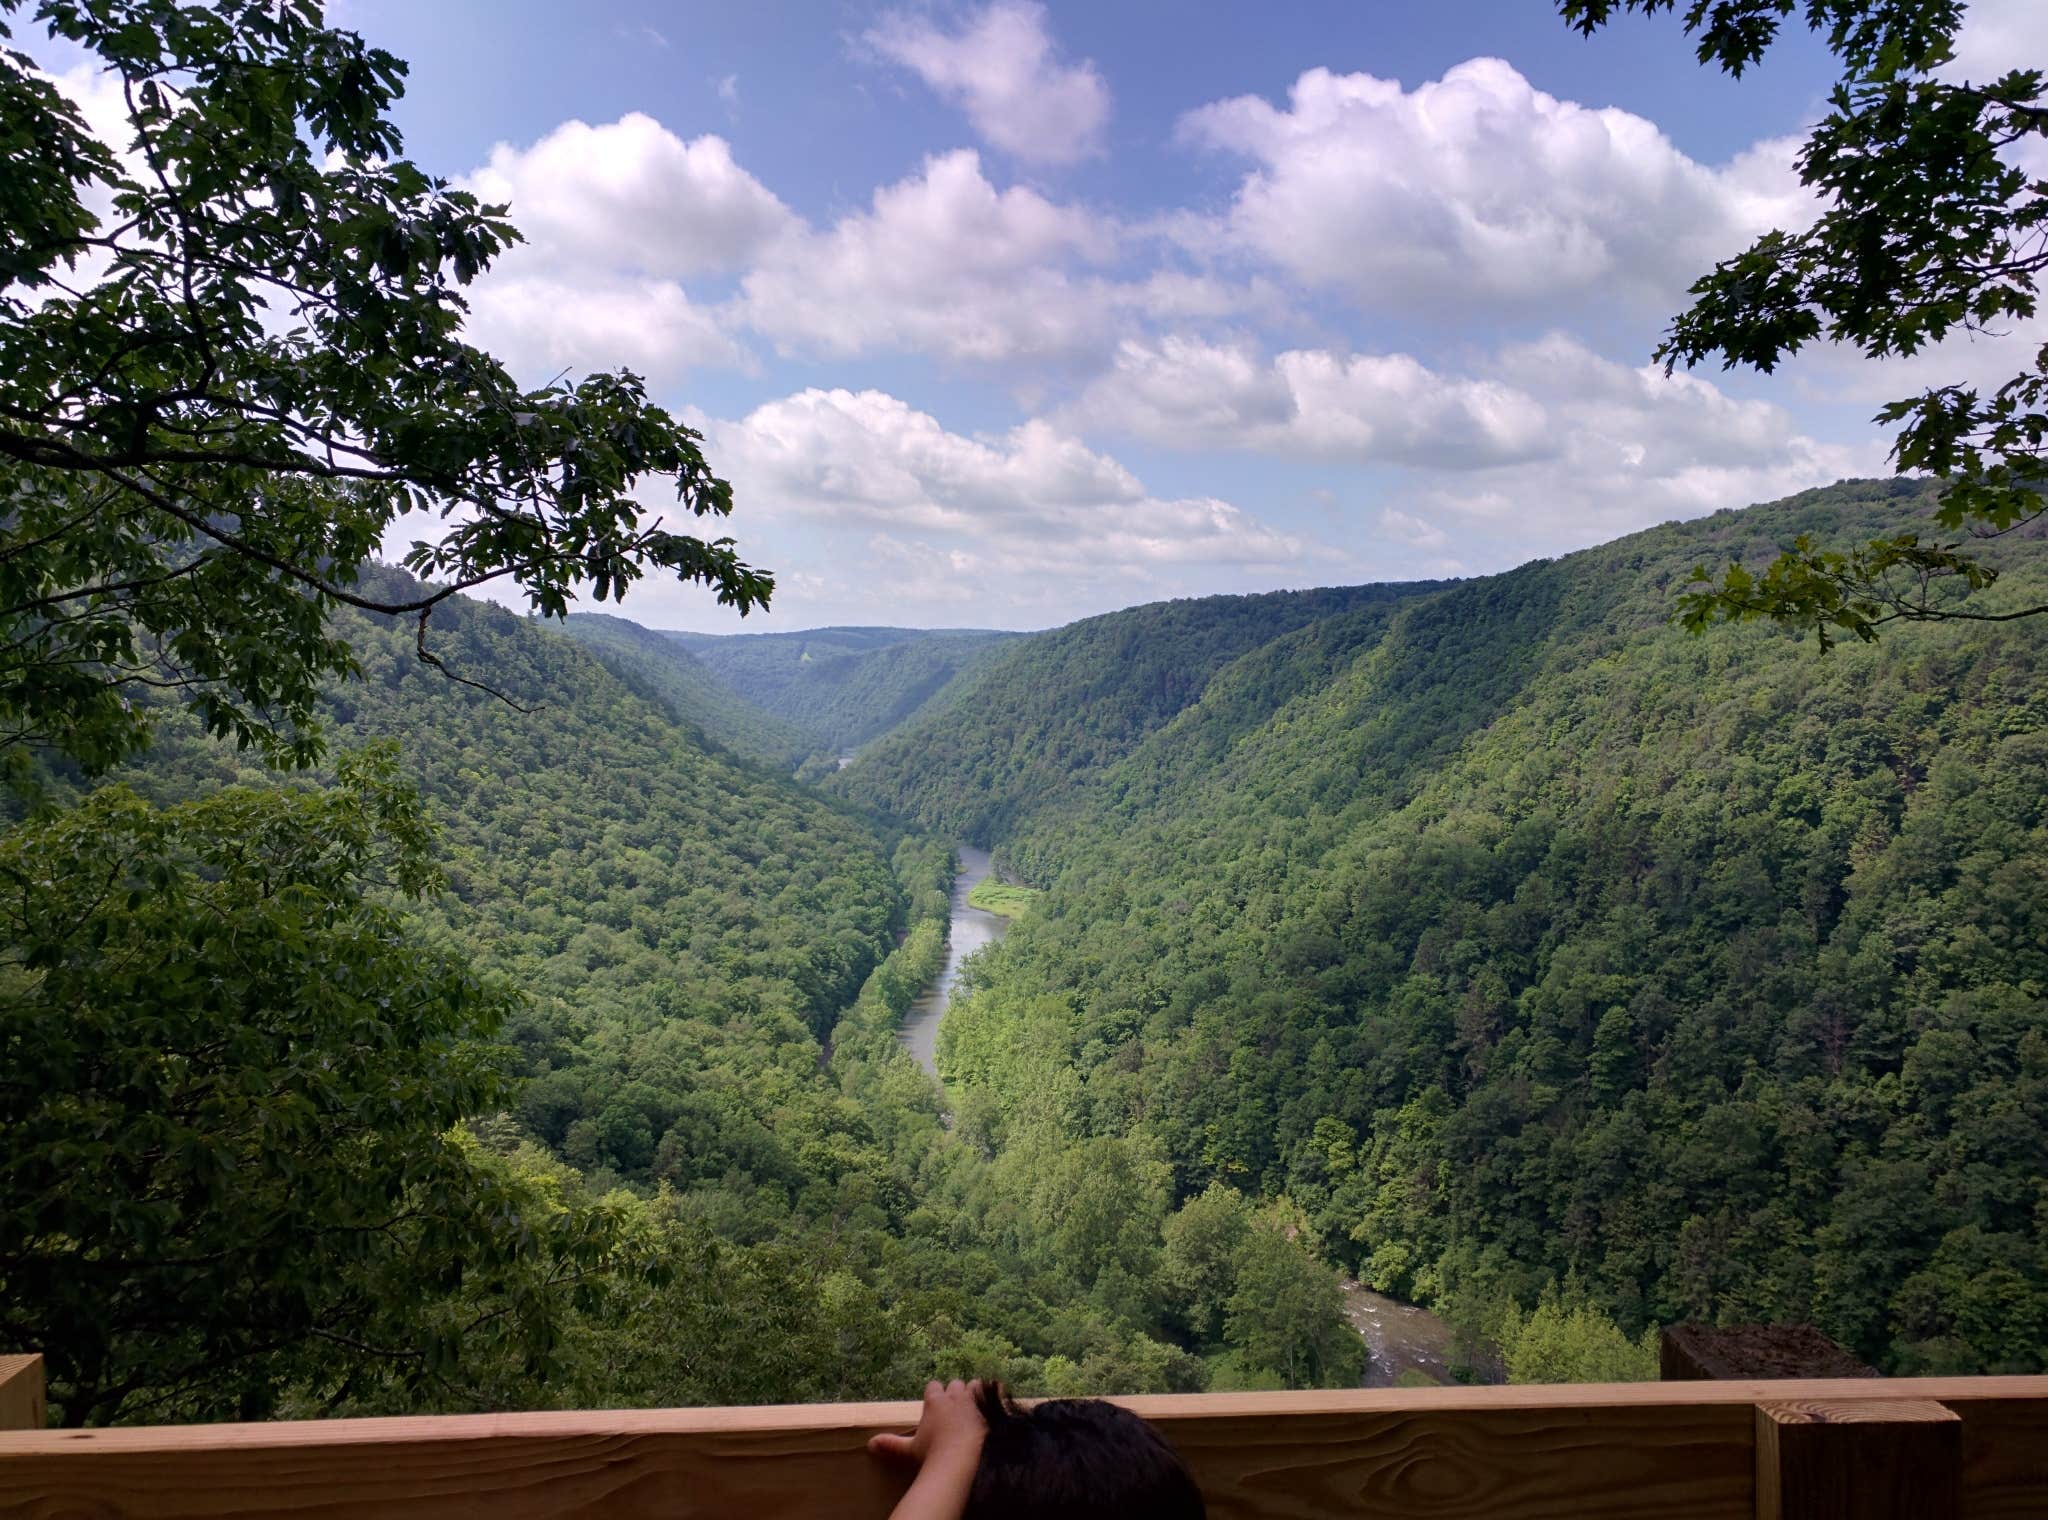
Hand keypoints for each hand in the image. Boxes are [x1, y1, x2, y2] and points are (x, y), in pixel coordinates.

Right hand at [870, 1379, 988, 1519]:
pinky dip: (993, 1398)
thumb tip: (870, 1444)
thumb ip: (892, 1444)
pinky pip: (993, 1394)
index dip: (934, 1395)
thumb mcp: (910, 1450)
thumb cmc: (933, 1454)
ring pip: (974, 1385)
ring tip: (974, 1406)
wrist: (962, 1459)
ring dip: (974, 1393)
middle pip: (954, 1384)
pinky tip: (993, 1407)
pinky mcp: (989, 1409)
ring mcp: (973, 1401)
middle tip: (954, 1408)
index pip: (933, 1387)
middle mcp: (954, 1397)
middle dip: (955, 1392)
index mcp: (935, 1402)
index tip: (934, 1405)